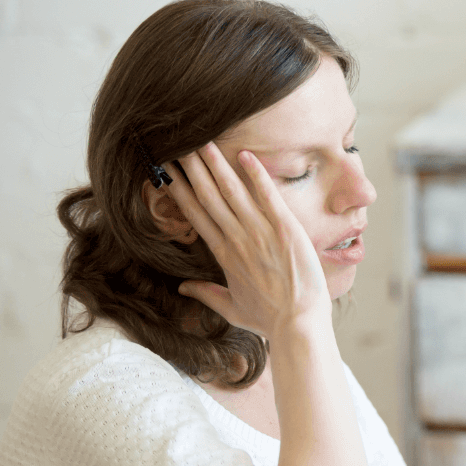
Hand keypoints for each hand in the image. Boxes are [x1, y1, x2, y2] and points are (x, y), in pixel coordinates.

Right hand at [166, 143, 330, 338]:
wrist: (298, 324)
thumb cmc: (269, 319)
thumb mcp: (232, 309)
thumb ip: (206, 294)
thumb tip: (182, 288)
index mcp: (223, 255)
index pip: (196, 215)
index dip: (180, 191)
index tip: (167, 172)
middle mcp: (237, 239)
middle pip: (208, 197)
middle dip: (192, 169)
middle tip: (178, 144)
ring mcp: (260, 233)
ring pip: (232, 191)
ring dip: (217, 165)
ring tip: (202, 141)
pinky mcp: (285, 229)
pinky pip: (268, 196)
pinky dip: (257, 175)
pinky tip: (245, 155)